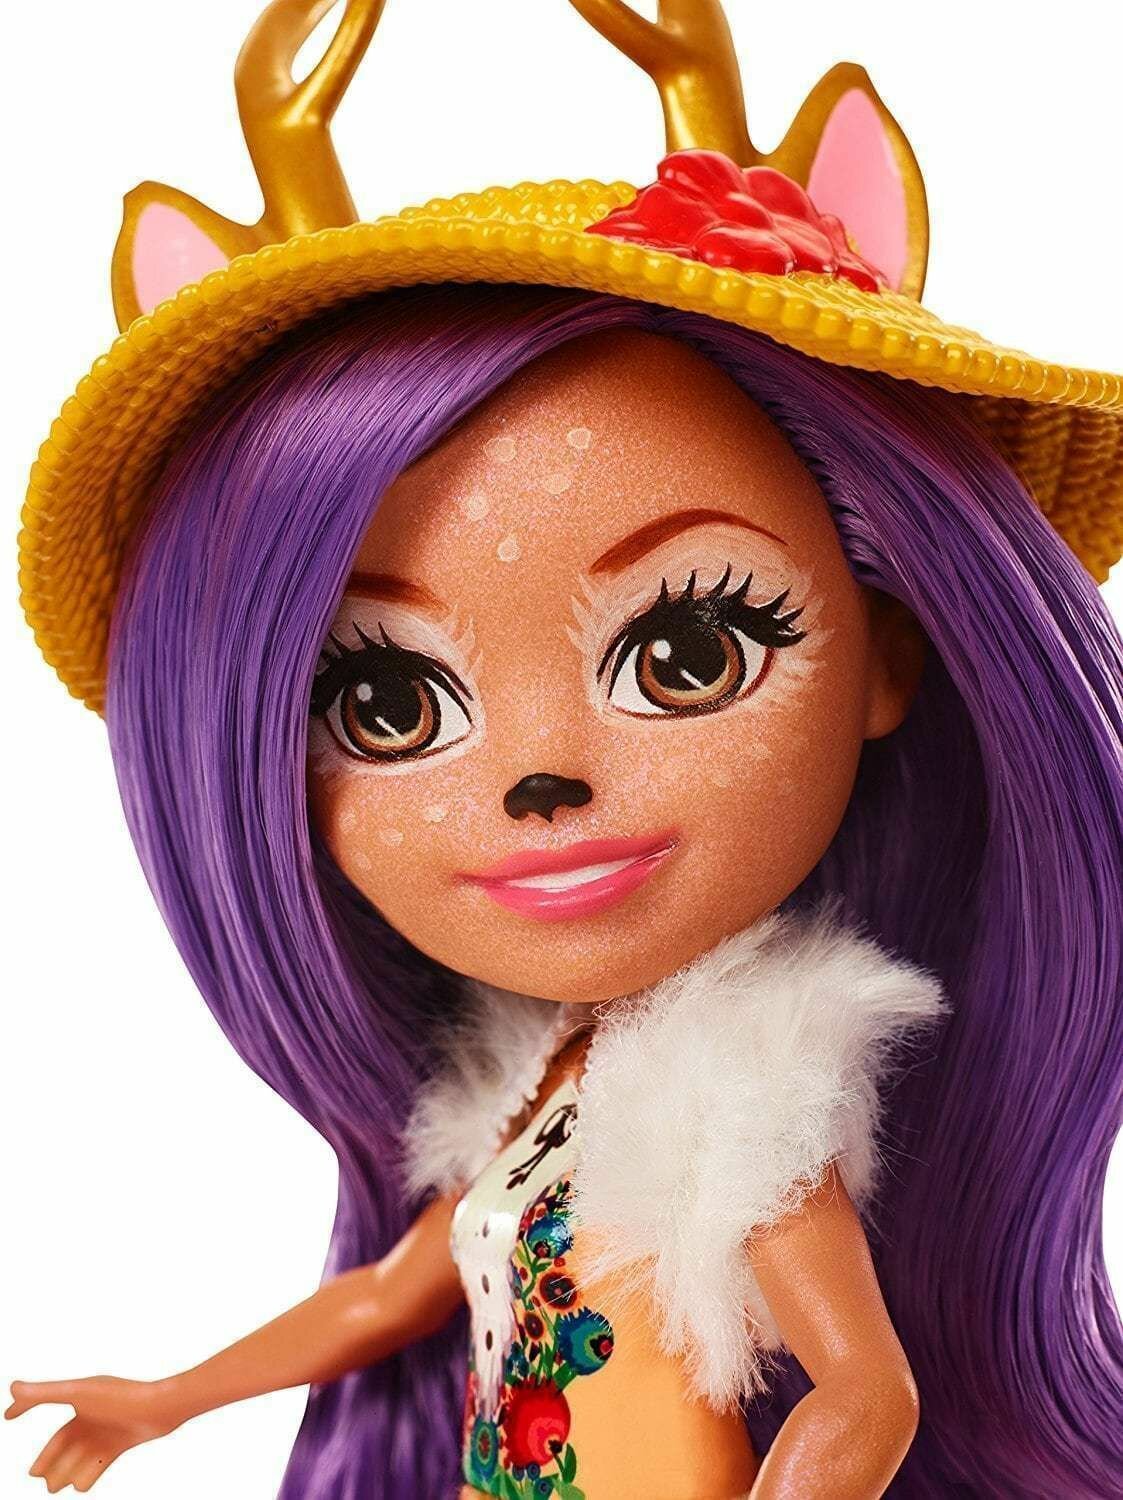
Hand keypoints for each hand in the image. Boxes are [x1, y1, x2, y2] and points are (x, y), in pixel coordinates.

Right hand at [5, 1376, 182, 1493]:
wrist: (161, 1409)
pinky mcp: (120, 1443)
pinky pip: (97, 1464)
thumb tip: (11, 1388)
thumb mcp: (78, 1394)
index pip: (46, 1400)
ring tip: (53, 1487)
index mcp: (80, 1396)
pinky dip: (87, 1475)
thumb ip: (45, 1393)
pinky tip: (78, 1487)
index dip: (26, 1406)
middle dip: (48, 1459)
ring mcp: (105, 1428)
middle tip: (35, 1476)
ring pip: (78, 1455)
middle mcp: (91, 1412)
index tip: (8, 1416)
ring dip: (66, 1471)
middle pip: (62, 1440)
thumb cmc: (120, 1397)